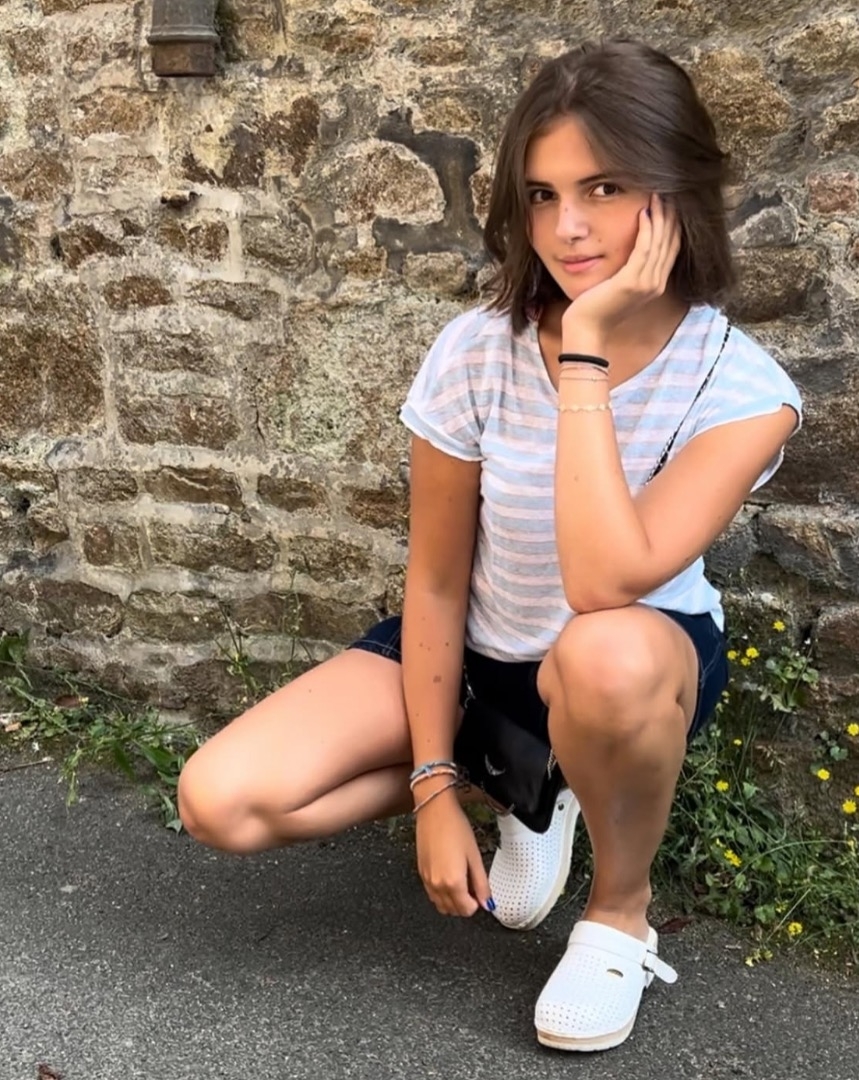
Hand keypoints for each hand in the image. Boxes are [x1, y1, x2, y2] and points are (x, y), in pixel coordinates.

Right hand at [415, 792, 492, 916]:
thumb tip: (487, 903)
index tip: (479, 891)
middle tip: (472, 885)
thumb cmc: (456, 828)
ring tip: (461, 881)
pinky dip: (441, 894)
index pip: (467, 910)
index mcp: (453, 883)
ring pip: (441, 905)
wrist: (434, 811)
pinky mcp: (420, 873)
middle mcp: (437, 885)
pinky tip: (449, 876)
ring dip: (453, 901)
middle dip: (465, 904)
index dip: (476, 903)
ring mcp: (426, 880)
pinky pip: (432, 894)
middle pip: (453, 911)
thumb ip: (481, 884)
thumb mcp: (475, 856)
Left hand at [561, 193, 681, 345]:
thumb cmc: (596, 307)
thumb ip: (630, 271)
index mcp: (655, 285)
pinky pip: (644, 250)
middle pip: (671, 242)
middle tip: (668, 191)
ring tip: (657, 195)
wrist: (586, 330)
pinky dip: (646, 230)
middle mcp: (656, 284)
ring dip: (660, 217)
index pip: (672, 248)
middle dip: (671, 215)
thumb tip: (630, 250)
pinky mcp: (631, 283)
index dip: (673, 224)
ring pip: (660, 243)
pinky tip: (642, 213)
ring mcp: (646, 284)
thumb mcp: (619, 286)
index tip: (670, 202)